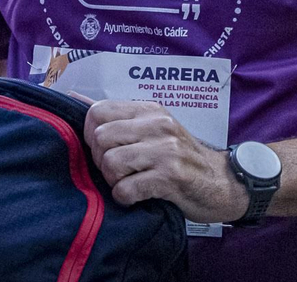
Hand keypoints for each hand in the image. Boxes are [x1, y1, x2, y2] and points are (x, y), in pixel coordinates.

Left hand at [84, 100, 245, 223]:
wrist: (221, 182)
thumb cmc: (181, 158)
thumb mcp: (154, 128)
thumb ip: (119, 116)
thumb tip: (76, 98)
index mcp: (151, 110)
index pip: (98, 111)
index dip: (91, 134)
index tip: (105, 149)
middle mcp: (159, 124)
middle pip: (100, 138)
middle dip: (101, 161)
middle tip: (118, 171)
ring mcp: (166, 150)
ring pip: (110, 163)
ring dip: (114, 181)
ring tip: (130, 182)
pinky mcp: (171, 176)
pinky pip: (125, 189)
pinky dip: (126, 198)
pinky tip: (139, 196)